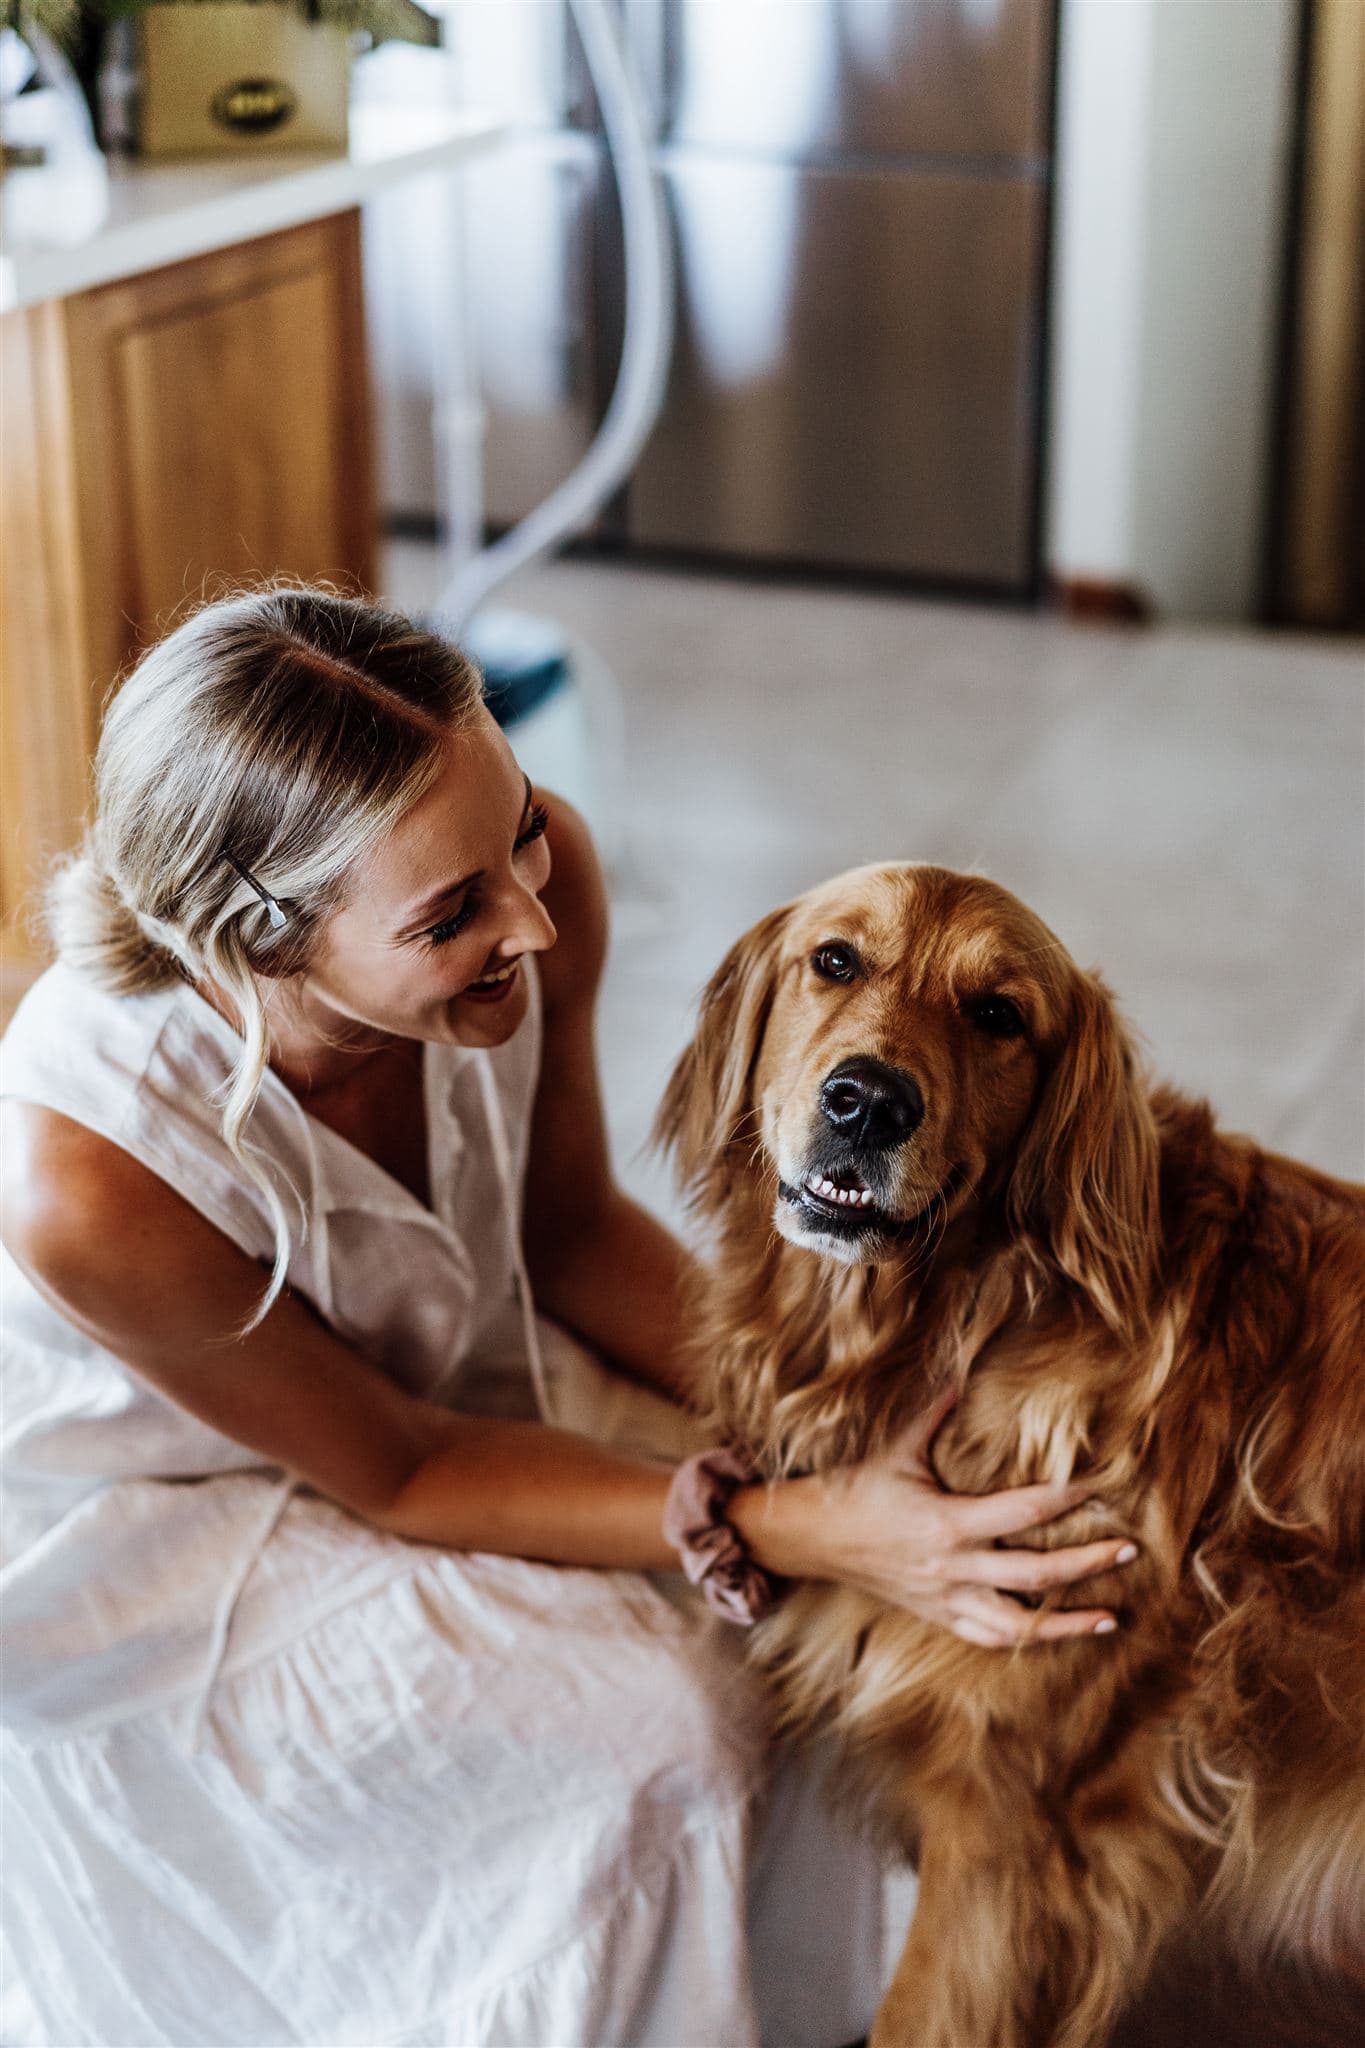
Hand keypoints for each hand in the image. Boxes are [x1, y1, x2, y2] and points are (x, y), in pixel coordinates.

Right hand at [771, 1388, 1136, 1646]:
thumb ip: (935, 1414)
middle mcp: (953, 1568)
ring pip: (1020, 1624)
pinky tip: (1055, 1634)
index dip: (1066, 1499)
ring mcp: (947, 1599)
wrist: (814, 1538)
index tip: (1101, 1488)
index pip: (1023, 1513)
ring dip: (1068, 1622)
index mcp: (947, 1522)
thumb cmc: (858, 1488)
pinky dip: (1027, 1639)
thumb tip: (964, 1378)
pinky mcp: (939, 1616)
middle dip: (1088, 1562)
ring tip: (1111, 1617)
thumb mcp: (898, 1447)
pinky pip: (991, 1637)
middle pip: (1037, 1574)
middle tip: (1130, 1548)